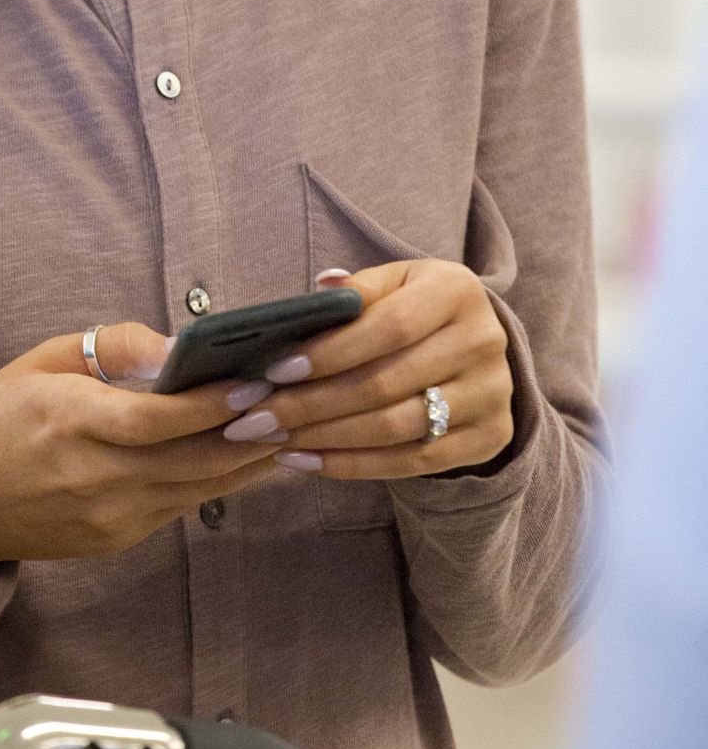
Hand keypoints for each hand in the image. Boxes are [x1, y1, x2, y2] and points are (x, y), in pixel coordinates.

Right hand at [0, 323, 286, 584]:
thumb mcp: (44, 359)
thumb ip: (112, 347)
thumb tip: (177, 346)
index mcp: (69, 421)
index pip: (156, 420)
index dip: (212, 404)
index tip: (260, 379)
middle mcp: (93, 477)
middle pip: (192, 460)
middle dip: (252, 432)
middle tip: (303, 400)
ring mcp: (108, 517)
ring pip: (198, 489)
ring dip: (250, 460)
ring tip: (295, 425)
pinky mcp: (116, 540)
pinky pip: (181, 508)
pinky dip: (220, 481)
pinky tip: (252, 457)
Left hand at [218, 262, 514, 480]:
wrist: (474, 346)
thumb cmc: (415, 308)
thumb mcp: (393, 283)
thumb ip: (355, 290)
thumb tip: (316, 295)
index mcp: (457, 291)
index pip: (388, 327)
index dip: (331, 352)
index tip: (276, 371)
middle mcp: (484, 342)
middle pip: (386, 384)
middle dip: (312, 404)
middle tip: (256, 417)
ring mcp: (492, 395)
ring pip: (396, 429)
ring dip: (326, 438)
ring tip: (275, 439)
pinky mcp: (490, 438)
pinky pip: (412, 462)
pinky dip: (353, 465)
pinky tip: (307, 460)